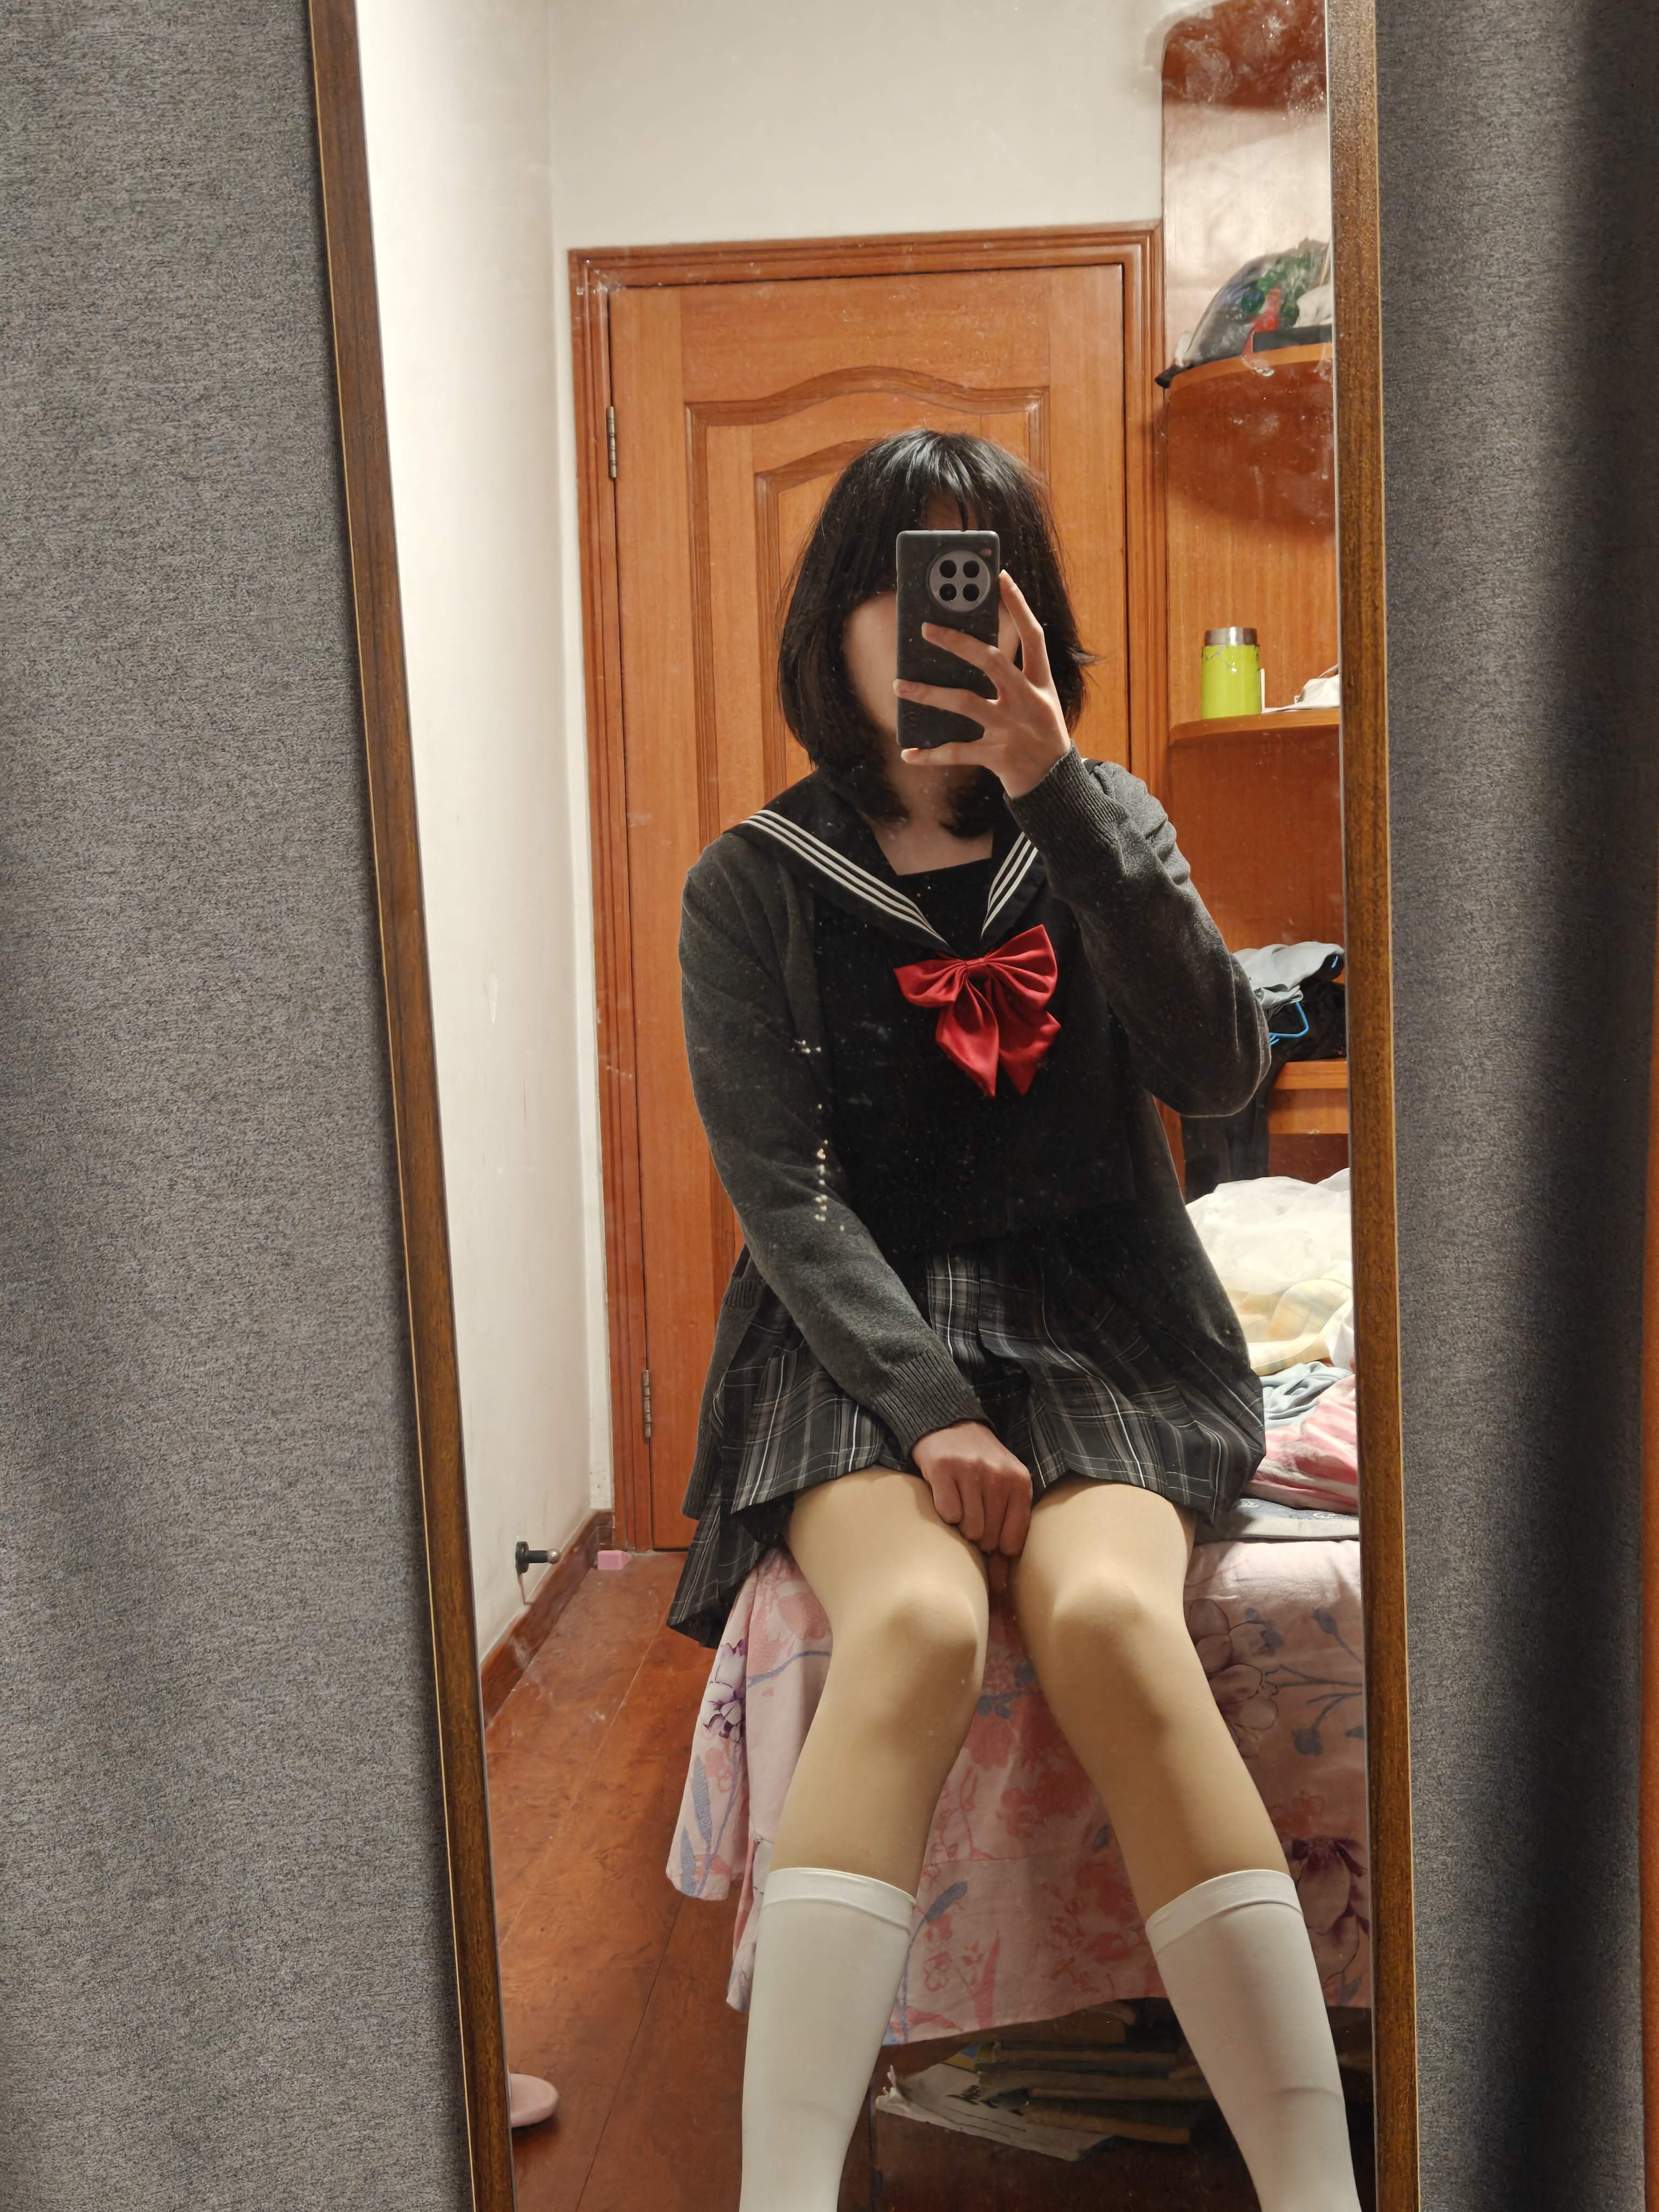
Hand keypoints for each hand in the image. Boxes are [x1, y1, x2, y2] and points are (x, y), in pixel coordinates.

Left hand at [894, 570, 1072, 798]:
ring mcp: (1011, 728)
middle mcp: (1027, 701)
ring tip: (899, 685)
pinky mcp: (996, 756)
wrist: (1055, 783)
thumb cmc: (1040, 733)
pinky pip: (956, 752)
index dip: (1017, 605)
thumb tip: (966, 650)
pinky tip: (909, 753)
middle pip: (991, 661)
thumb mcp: (1038, 700)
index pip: (1032, 635)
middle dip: (957, 642)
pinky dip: (930, 755)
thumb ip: (1011, 677)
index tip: (999, 576)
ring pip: (964, 703)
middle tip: (926, 628)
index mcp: (1041, 683)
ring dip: (928, 694)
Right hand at [911, 1421, 1032, 1594]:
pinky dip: (944, 1512)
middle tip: (971, 1514)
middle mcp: (999, 1475)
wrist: (949, 1425)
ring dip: (960, 1525)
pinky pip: (947, 1514)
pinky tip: (946, 1496)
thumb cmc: (980, 1467)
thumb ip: (1007, 1533)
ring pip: (968, 1530)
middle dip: (977, 1537)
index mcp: (1020, 1482)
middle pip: (988, 1540)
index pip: (1012, 1543)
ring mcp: (971, 1470)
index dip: (997, 1548)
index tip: (988, 1537)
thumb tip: (1001, 1588)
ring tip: (960, 1504)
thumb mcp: (1003, 1492)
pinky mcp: (943, 1468)